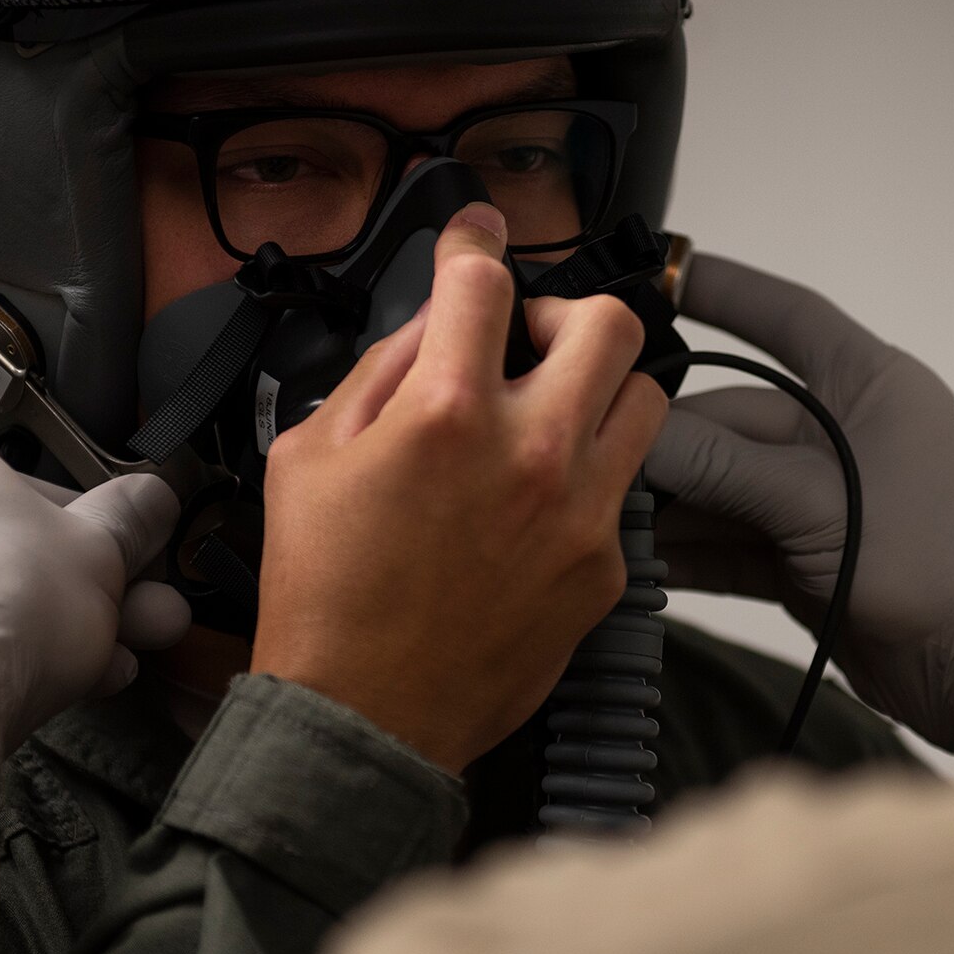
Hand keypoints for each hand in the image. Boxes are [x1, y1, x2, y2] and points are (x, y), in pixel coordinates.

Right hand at [252, 203, 668, 772]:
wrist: (363, 718)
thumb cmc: (323, 593)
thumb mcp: (309, 455)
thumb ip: (382, 370)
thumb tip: (433, 321)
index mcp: (448, 415)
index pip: (486, 282)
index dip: (476, 242)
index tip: (478, 235)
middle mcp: (532, 453)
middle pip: (608, 322)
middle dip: (562, 315)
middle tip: (523, 343)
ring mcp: (581, 512)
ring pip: (644, 397)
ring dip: (597, 388)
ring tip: (547, 415)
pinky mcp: (606, 567)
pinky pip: (623, 487)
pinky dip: (586, 476)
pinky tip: (535, 504)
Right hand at [645, 255, 953, 756]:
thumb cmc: (933, 565)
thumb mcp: (815, 503)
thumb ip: (721, 467)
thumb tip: (635, 438)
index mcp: (869, 386)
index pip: (788, 316)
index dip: (725, 290)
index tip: (656, 274)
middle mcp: (845, 433)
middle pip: (735, 415)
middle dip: (670, 440)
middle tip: (598, 456)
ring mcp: (824, 498)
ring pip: (727, 483)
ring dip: (672, 503)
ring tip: (604, 515)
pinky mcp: (808, 556)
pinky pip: (733, 539)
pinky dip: (691, 550)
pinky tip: (639, 561)